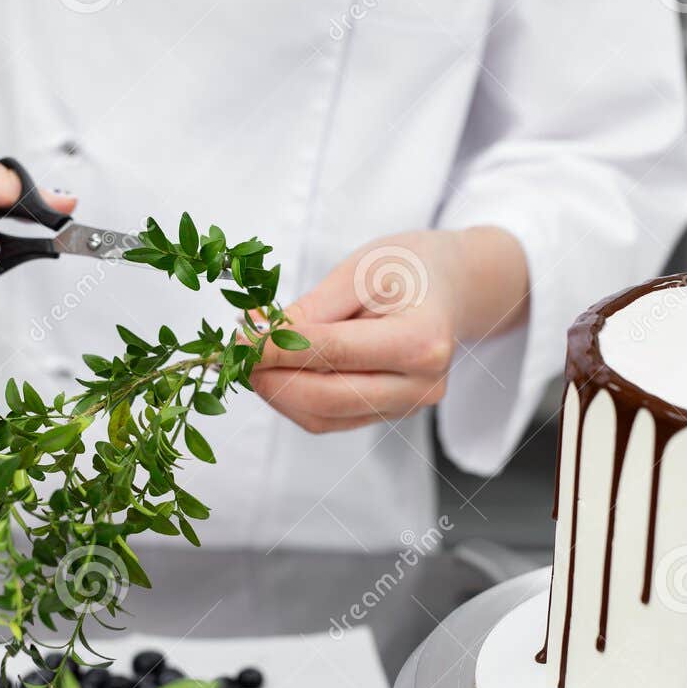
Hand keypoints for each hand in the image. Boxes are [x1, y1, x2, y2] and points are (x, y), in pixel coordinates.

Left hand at [251, 227, 527, 433]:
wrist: (451, 287)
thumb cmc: (409, 267)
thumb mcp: (361, 269)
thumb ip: (312, 309)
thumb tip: (258, 338)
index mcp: (422, 341)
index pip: (333, 353)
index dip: (277, 348)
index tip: (237, 337)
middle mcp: (421, 385)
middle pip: (326, 397)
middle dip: (271, 377)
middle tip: (236, 352)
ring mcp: (407, 407)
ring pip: (322, 417)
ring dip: (277, 392)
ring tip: (251, 358)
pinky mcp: (388, 415)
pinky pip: (329, 420)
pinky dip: (294, 399)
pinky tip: (276, 371)